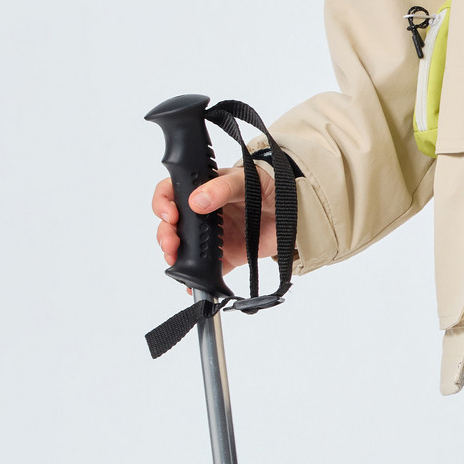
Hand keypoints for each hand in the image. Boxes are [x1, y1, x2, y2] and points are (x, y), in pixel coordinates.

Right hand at [153, 164, 277, 277]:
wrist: (300, 209)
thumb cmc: (274, 185)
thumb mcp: (251, 179)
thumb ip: (225, 188)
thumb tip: (197, 201)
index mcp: (207, 187)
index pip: (173, 190)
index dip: (163, 202)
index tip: (170, 215)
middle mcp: (206, 212)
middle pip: (172, 223)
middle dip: (165, 234)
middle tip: (171, 243)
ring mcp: (215, 235)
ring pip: (183, 247)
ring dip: (174, 255)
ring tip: (175, 260)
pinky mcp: (227, 255)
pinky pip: (207, 270)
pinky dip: (196, 279)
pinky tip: (192, 284)